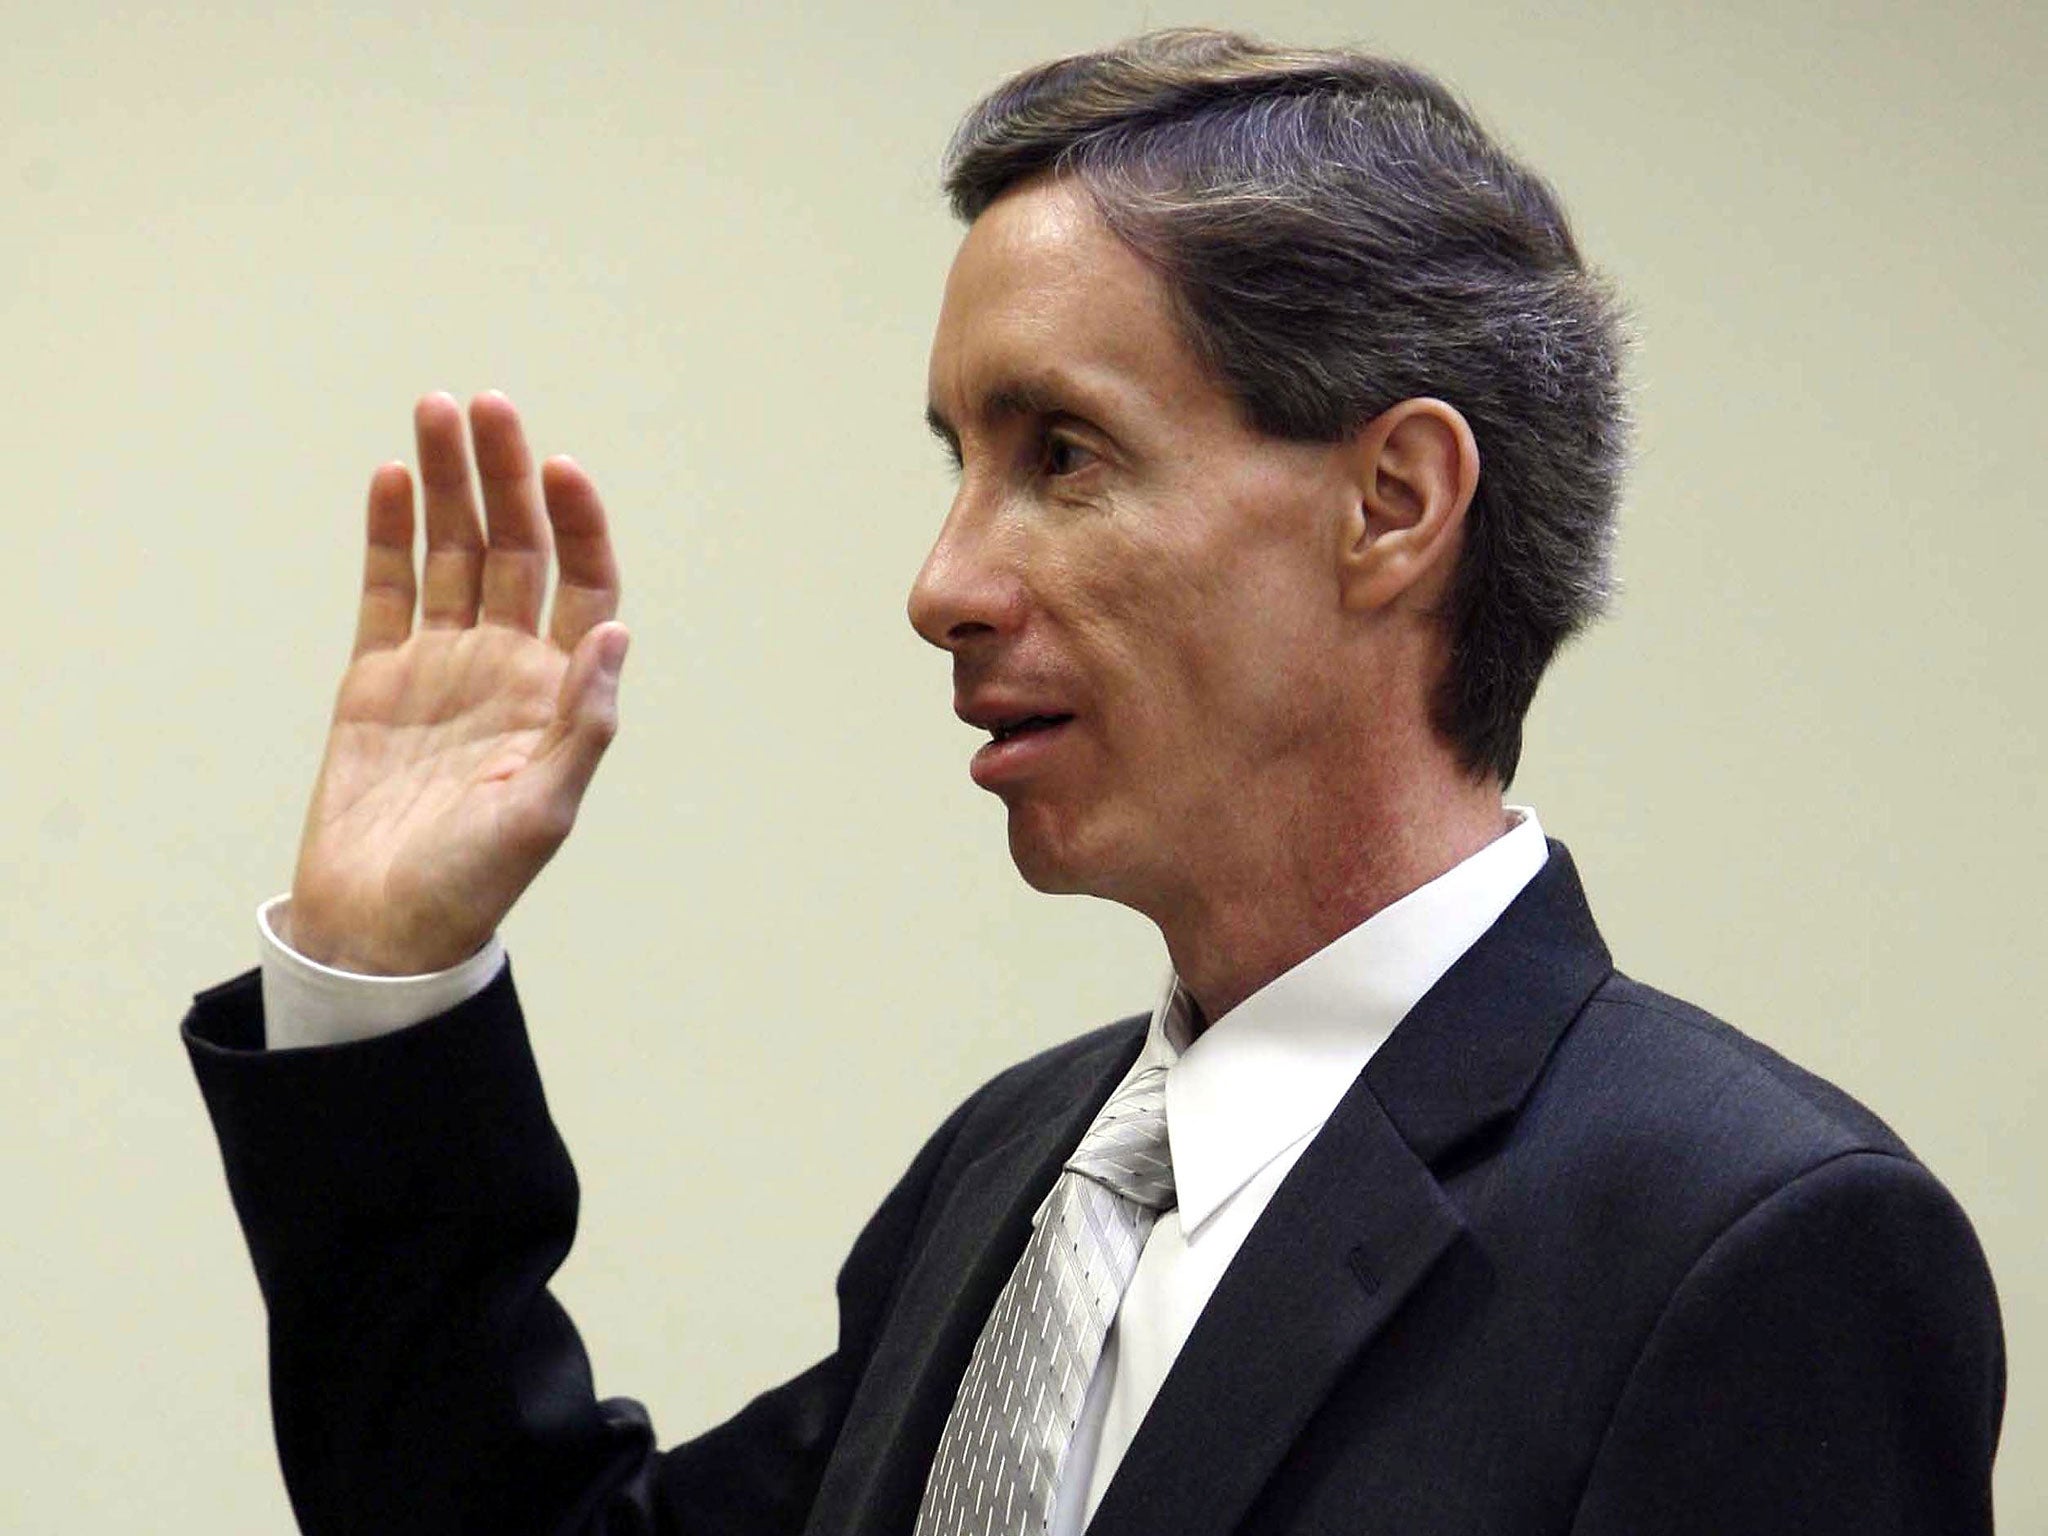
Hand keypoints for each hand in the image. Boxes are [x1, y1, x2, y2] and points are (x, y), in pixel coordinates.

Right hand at [287, 392, 628, 974]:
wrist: (381, 929)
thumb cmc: (473, 883)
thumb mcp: (544, 812)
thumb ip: (584, 725)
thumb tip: (617, 637)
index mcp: (557, 693)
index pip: (582, 586)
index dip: (579, 525)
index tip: (561, 468)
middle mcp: (506, 665)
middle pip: (515, 548)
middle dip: (504, 476)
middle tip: (486, 404)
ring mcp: (441, 666)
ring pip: (450, 553)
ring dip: (446, 485)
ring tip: (435, 411)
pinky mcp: (377, 679)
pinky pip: (387, 590)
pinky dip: (387, 535)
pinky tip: (390, 478)